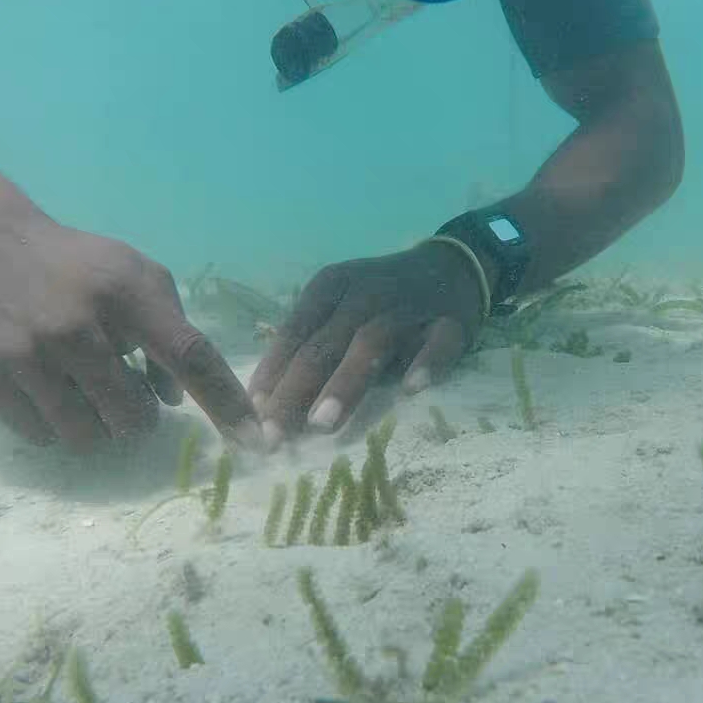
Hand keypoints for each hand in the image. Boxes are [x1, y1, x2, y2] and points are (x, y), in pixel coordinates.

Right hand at [0, 214, 261, 450]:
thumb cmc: (80, 263)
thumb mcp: (136, 274)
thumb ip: (170, 329)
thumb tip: (177, 400)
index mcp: (125, 293)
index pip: (188, 355)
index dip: (225, 402)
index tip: (254, 441)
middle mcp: (76, 325)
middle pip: (133, 416)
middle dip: (137, 417)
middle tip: (123, 390)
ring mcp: (29, 354)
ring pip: (86, 436)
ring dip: (97, 427)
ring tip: (85, 392)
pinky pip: (42, 437)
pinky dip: (55, 427)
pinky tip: (50, 392)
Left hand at [248, 241, 484, 443]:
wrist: (451, 268)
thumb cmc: (380, 300)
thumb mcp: (338, 309)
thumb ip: (308, 348)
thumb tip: (265, 403)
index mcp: (329, 286)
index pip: (293, 334)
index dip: (272, 375)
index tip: (251, 418)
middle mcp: (364, 292)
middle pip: (324, 343)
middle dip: (295, 391)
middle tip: (274, 435)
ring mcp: (407, 306)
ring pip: (371, 342)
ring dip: (345, 383)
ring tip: (322, 424)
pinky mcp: (450, 322)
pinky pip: (438, 342)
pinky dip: (425, 363)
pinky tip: (411, 389)